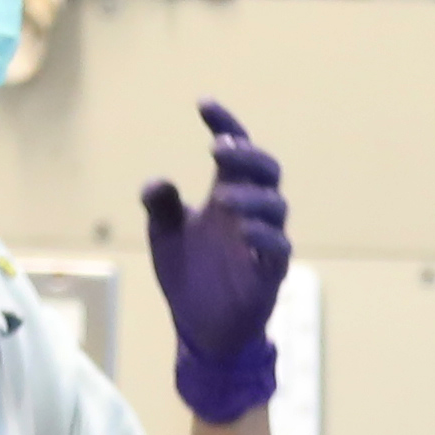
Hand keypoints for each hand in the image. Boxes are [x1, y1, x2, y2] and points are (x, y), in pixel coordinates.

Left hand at [140, 99, 290, 425]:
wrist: (201, 329)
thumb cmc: (188, 276)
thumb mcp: (164, 236)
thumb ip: (161, 206)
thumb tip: (156, 181)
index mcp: (227, 195)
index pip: (234, 151)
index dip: (225, 125)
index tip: (203, 105)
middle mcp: (249, 212)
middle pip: (266, 170)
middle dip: (247, 155)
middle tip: (218, 150)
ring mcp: (263, 241)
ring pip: (276, 205)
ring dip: (252, 196)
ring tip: (222, 197)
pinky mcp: (269, 272)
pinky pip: (277, 247)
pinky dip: (262, 235)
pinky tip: (240, 230)